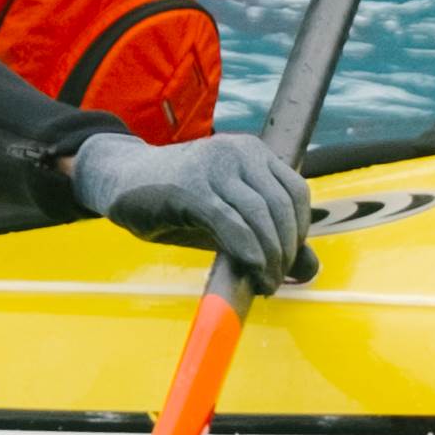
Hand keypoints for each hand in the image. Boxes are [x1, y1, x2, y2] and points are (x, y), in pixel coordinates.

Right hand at [73, 127, 316, 291]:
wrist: (122, 179)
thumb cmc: (177, 201)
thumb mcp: (228, 215)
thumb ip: (268, 236)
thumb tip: (312, 269)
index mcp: (252, 152)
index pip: (295, 191)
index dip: (300, 230)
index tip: (290, 260)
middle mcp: (238, 152)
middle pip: (281, 205)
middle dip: (286, 250)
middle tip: (278, 279)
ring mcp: (214, 166)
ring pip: (260, 215)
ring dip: (270, 257)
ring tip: (267, 282)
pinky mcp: (191, 187)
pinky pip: (231, 223)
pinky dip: (248, 252)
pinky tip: (252, 272)